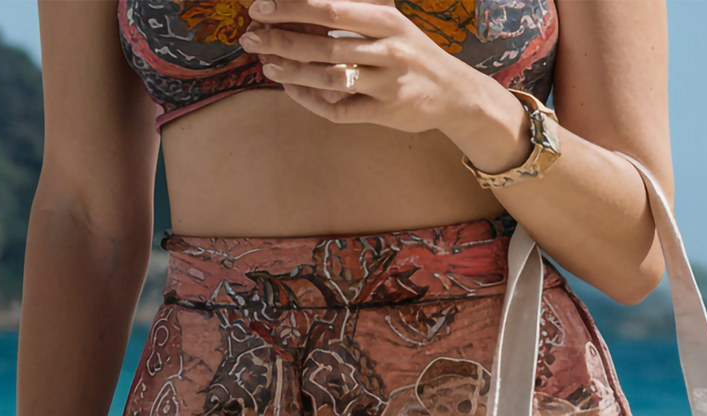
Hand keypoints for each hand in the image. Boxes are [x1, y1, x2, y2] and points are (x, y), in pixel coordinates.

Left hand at [239, 0, 519, 145]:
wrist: (456, 94)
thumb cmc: (414, 54)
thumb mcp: (391, 22)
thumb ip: (355, 11)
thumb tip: (307, 5)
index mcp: (385, 20)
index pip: (328, 8)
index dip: (290, 7)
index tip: (260, 8)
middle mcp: (388, 50)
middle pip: (324, 43)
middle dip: (281, 40)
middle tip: (250, 38)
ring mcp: (387, 84)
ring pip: (330, 79)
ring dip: (293, 72)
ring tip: (267, 66)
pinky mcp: (386, 113)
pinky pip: (341, 110)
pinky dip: (313, 102)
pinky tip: (293, 90)